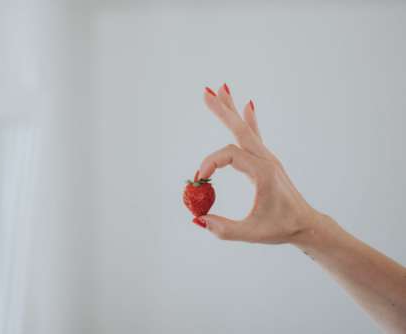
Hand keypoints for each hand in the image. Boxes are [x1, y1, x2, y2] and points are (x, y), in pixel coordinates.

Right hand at [197, 84, 319, 243]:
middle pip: (240, 129)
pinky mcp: (266, 162)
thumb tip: (198, 219)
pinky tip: (247, 105)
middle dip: (222, 110)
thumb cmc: (282, 228)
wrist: (306, 224)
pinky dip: (250, 120)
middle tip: (205, 92)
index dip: (210, 163)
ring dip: (232, 110)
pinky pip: (255, 136)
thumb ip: (224, 228)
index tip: (199, 179)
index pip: (229, 155)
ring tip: (221, 89)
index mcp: (263, 173)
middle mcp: (266, 160)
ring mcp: (267, 159)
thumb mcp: (252, 233)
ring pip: (246, 129)